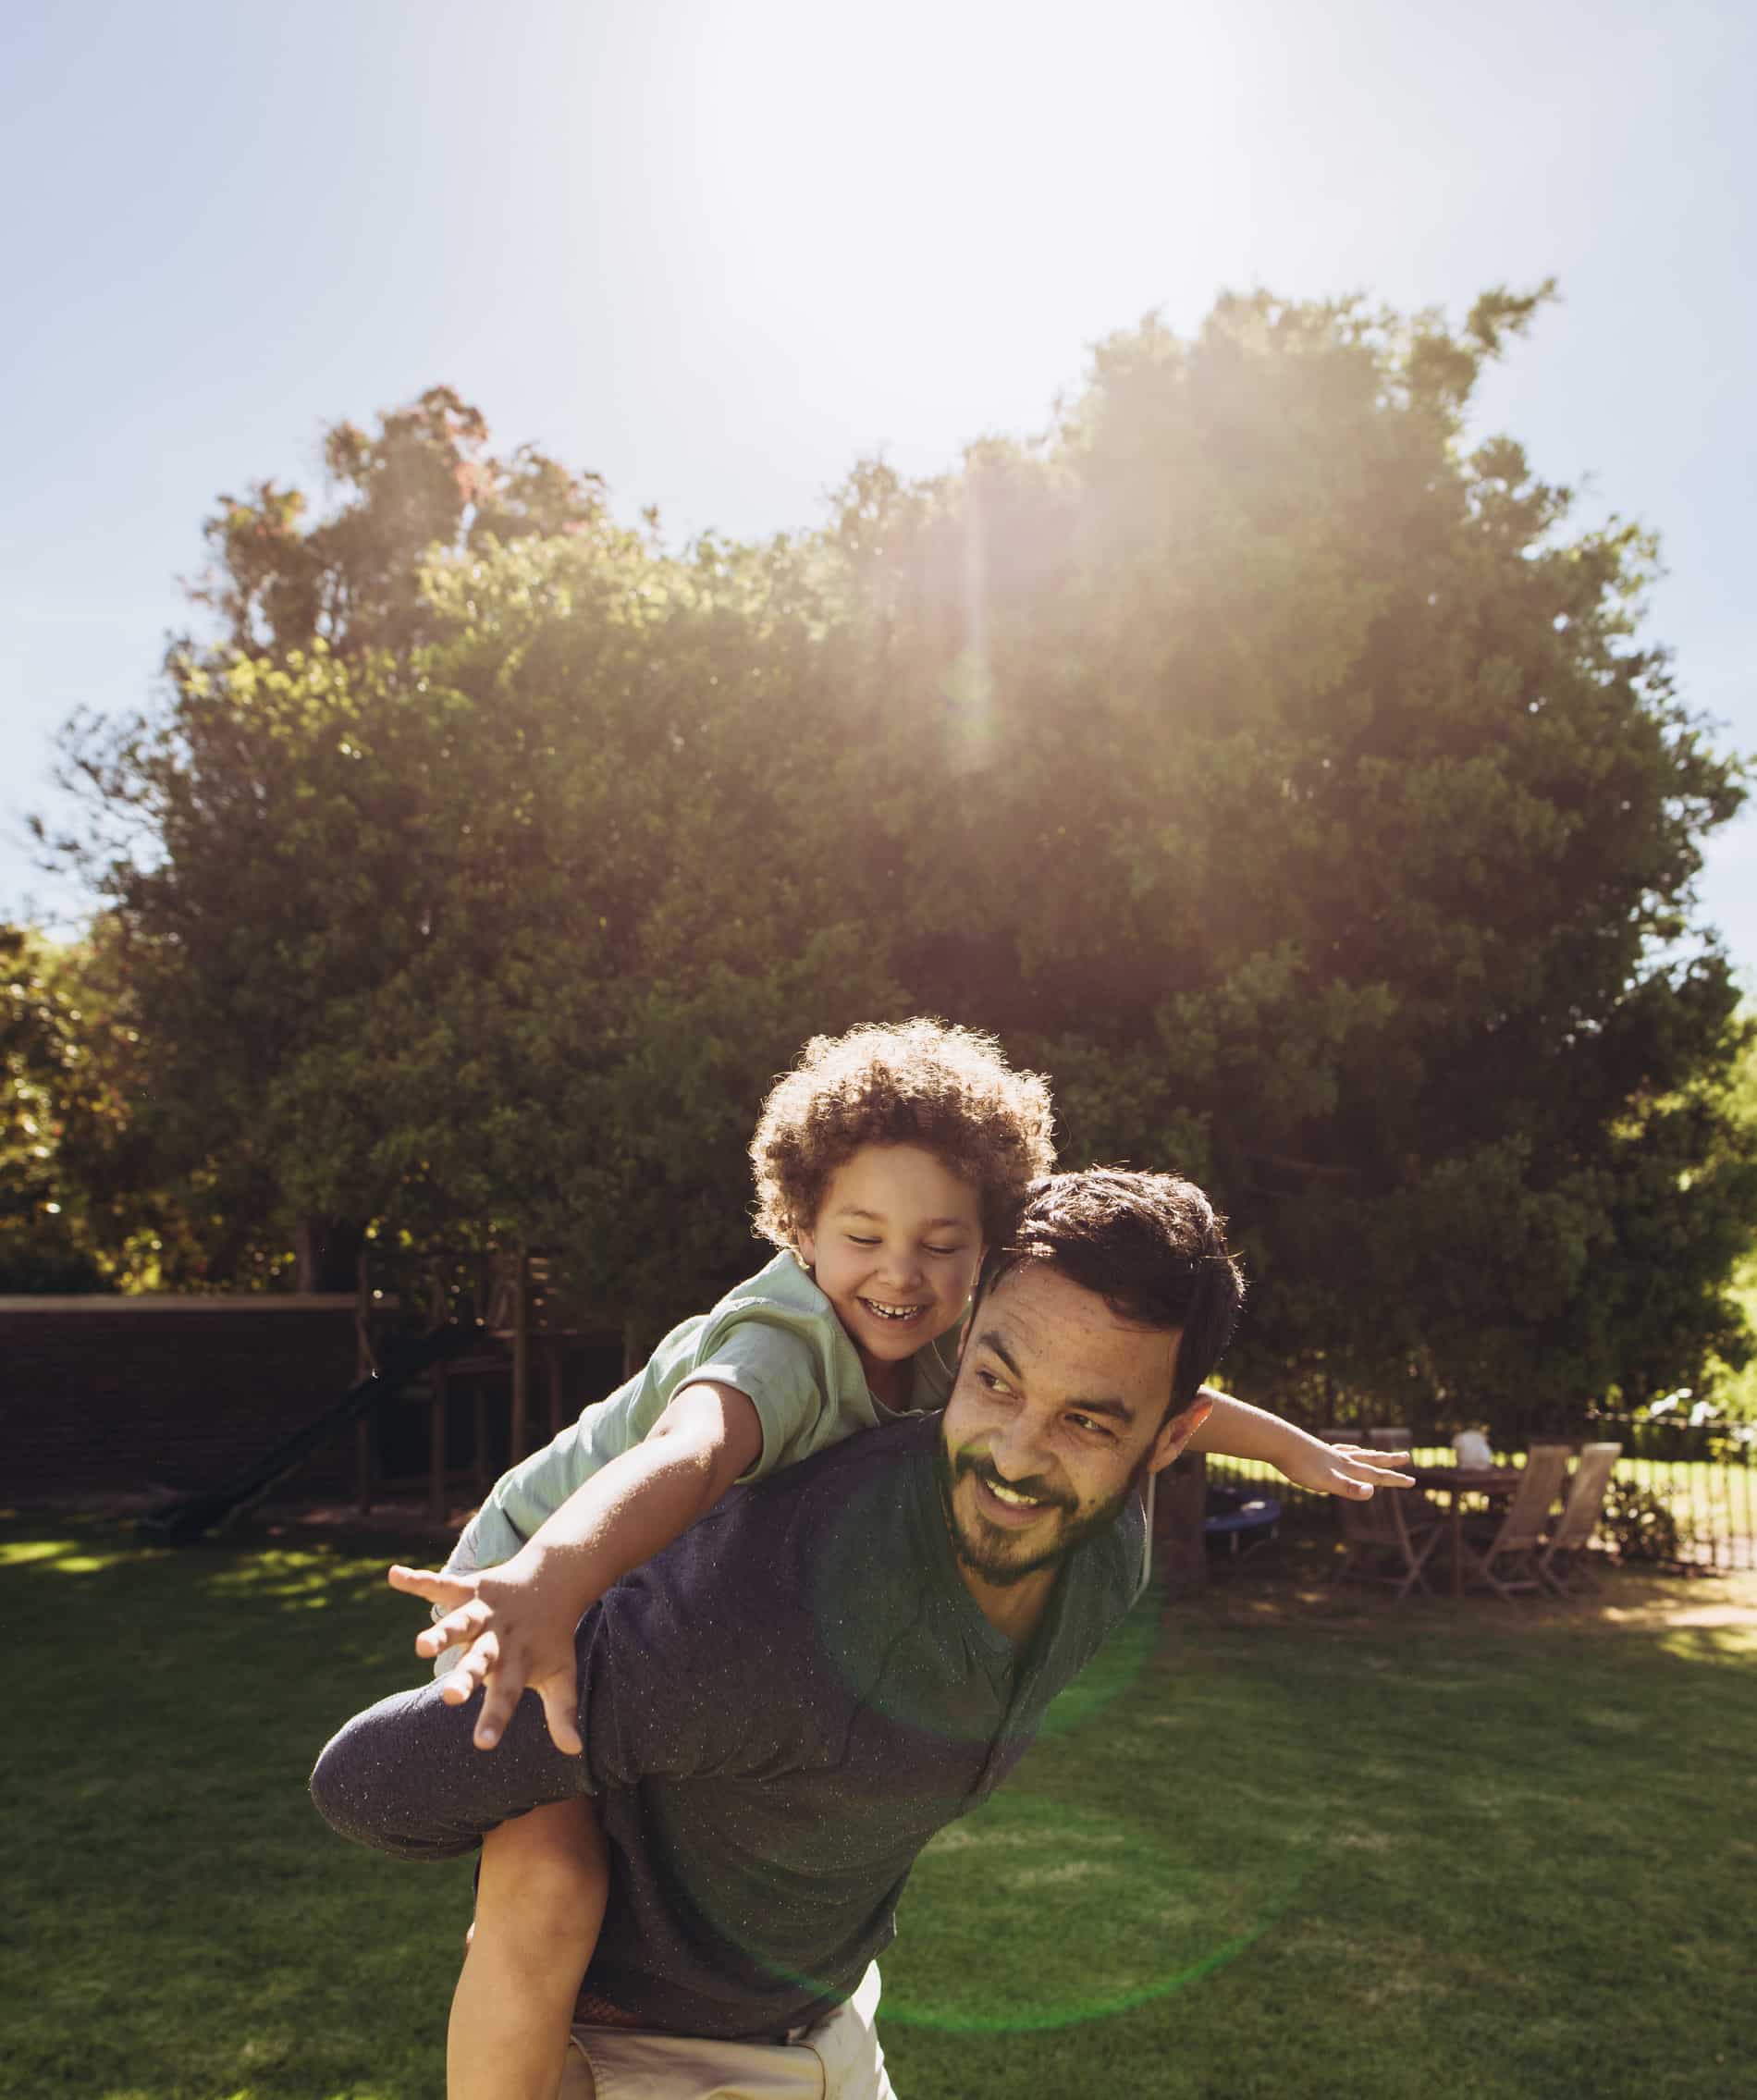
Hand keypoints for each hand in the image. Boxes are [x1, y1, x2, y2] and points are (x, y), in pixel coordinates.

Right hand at [387, 1552, 583, 1755]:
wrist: (556, 1582)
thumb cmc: (550, 1641)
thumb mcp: (561, 1676)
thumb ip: (562, 1712)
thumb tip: (575, 1752)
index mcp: (517, 1664)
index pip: (506, 1695)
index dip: (496, 1718)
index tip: (483, 1744)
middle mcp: (499, 1639)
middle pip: (480, 1660)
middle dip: (465, 1678)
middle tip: (451, 1698)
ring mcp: (484, 1612)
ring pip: (461, 1623)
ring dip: (442, 1632)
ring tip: (421, 1646)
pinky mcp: (471, 1589)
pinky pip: (442, 1584)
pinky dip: (418, 1580)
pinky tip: (394, 1575)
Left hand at [1285, 1443, 1414, 1499]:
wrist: (1279, 1442)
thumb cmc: (1302, 1465)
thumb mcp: (1327, 1482)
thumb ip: (1349, 1488)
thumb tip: (1372, 1492)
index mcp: (1347, 1468)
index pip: (1376, 1476)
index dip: (1394, 1480)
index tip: (1412, 1481)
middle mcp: (1342, 1459)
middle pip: (1370, 1460)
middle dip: (1389, 1462)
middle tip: (1406, 1456)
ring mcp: (1329, 1453)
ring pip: (1355, 1453)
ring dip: (1370, 1455)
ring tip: (1377, 1454)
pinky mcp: (1316, 1451)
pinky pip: (1337, 1451)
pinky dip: (1346, 1451)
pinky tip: (1341, 1451)